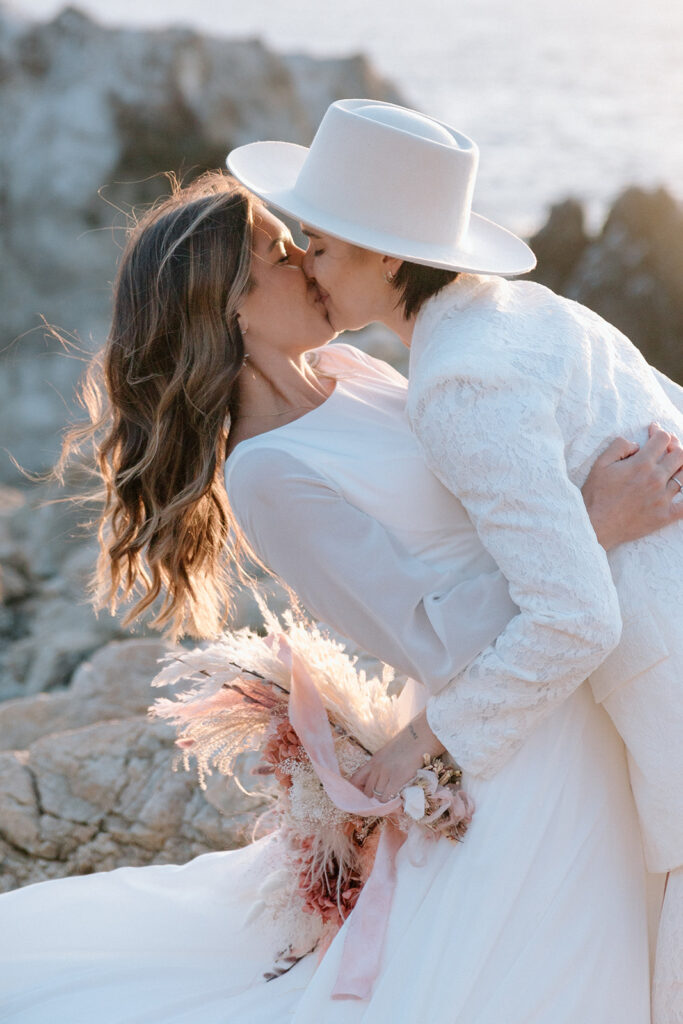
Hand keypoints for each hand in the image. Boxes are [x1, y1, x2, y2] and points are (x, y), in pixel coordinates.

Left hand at [349, 710, 444, 801]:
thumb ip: (383, 765)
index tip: (362, 797)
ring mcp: (386, 773)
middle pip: (367, 790)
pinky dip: (391, 803)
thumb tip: (382, 780)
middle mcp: (377, 767)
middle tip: (382, 803)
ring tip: (392, 802)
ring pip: (377, 795)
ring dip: (384, 801)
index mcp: (374, 760)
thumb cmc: (409, 744)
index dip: (357, 791)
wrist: (421, 736)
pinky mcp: (397, 778)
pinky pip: (387, 797)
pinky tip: (397, 803)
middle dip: (372, 799)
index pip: (356, 779)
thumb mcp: (390, 753)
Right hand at [583, 423, 682, 549]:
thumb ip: (619, 446)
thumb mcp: (600, 464)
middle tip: (667, 448)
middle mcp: (655, 479)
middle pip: (680, 454)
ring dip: (681, 467)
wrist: (595, 526)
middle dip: (674, 446)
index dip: (659, 432)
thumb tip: (637, 444)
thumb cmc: (595, 495)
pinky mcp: (664, 516)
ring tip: (673, 467)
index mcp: (641, 464)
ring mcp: (662, 498)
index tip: (654, 432)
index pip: (662, 439)